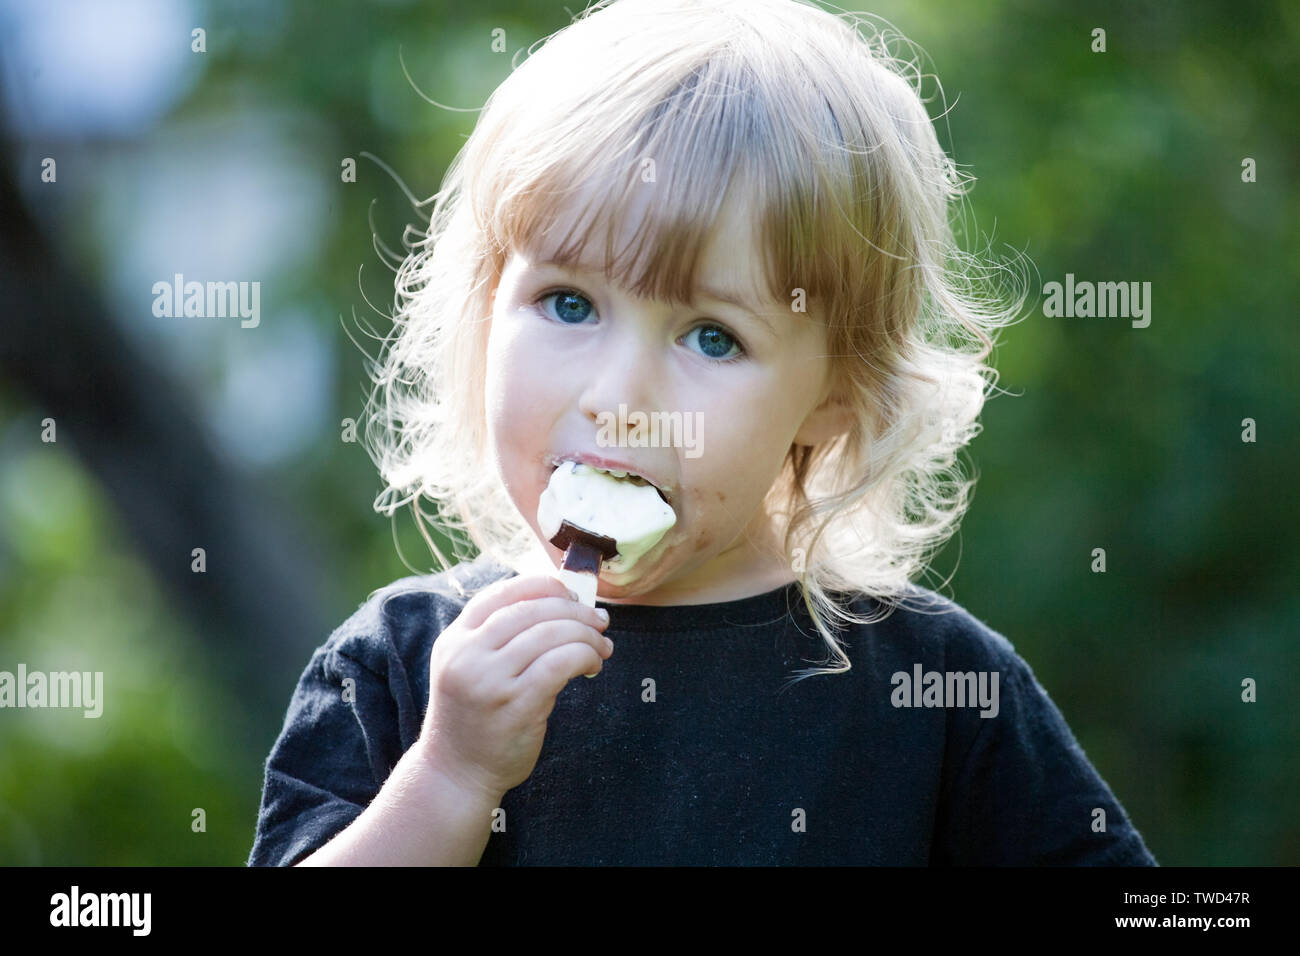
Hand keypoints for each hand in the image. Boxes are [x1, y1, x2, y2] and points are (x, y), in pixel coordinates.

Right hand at [416, 574, 611, 799]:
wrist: (455, 773)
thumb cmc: (474, 717)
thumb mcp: (469, 667)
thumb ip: (499, 637)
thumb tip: (561, 604)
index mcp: (455, 638)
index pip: (503, 593)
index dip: (544, 586)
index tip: (571, 594)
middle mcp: (468, 654)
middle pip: (532, 610)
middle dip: (575, 610)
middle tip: (599, 621)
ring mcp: (490, 680)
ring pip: (550, 634)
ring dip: (586, 634)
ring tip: (601, 646)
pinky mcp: (516, 705)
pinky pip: (559, 664)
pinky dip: (584, 656)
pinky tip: (592, 665)